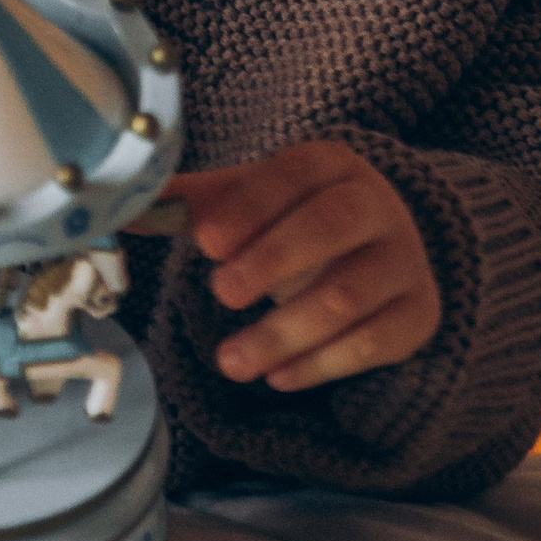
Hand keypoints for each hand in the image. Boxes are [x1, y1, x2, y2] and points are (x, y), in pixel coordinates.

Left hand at [178, 141, 441, 392]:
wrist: (381, 250)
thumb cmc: (296, 220)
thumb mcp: (251, 201)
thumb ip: (195, 204)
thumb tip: (122, 208)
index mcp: (332, 164)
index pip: (292, 175)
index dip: (250, 209)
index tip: (206, 244)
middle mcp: (378, 204)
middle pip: (331, 227)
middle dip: (272, 261)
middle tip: (221, 295)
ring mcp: (404, 261)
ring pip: (347, 296)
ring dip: (283, 332)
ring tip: (230, 361)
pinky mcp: (418, 313)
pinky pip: (372, 344)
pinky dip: (319, 365)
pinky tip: (276, 377)